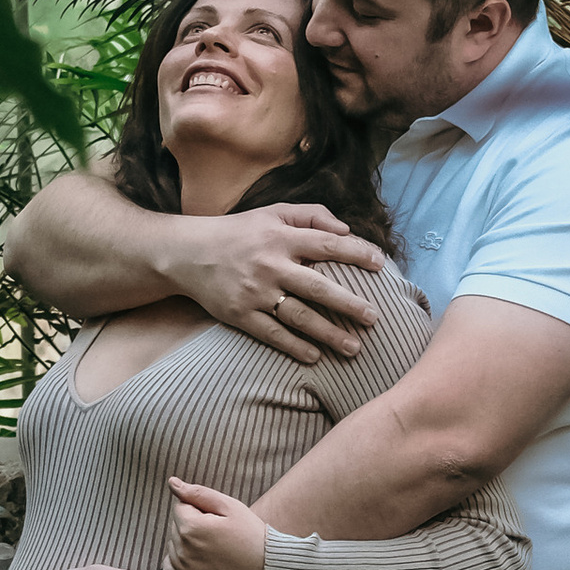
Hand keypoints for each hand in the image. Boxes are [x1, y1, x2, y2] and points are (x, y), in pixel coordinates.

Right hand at [166, 204, 385, 364]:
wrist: (188, 254)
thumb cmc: (239, 233)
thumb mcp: (272, 213)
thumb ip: (311, 215)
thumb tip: (346, 229)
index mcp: (280, 238)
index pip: (327, 245)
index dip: (356, 253)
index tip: (380, 264)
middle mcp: (270, 265)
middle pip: (318, 287)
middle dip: (349, 304)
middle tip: (374, 318)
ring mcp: (255, 293)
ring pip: (299, 316)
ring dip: (329, 333)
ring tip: (354, 347)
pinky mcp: (240, 315)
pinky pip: (273, 334)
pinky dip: (294, 346)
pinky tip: (315, 356)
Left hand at [166, 476, 268, 569]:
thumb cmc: (252, 536)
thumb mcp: (230, 507)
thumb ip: (198, 493)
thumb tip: (172, 482)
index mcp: (191, 527)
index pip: (180, 507)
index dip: (200, 510)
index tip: (218, 521)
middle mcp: (182, 550)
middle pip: (176, 527)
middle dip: (193, 527)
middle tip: (220, 536)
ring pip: (174, 546)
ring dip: (188, 545)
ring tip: (215, 551)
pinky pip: (172, 568)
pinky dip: (183, 563)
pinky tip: (204, 563)